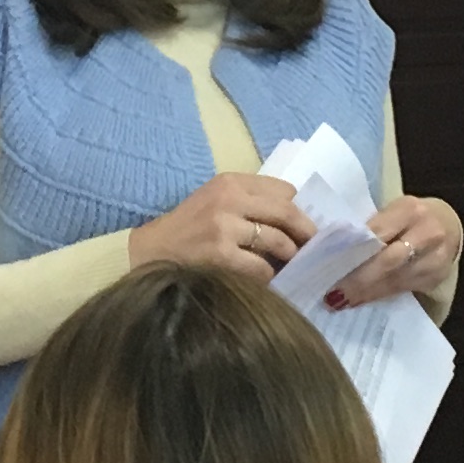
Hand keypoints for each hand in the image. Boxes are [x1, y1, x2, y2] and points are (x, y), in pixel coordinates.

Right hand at [128, 172, 315, 282]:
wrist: (150, 253)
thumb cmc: (187, 229)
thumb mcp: (215, 201)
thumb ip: (249, 202)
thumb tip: (295, 218)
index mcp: (230, 182)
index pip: (283, 189)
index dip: (299, 208)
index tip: (305, 224)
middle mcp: (229, 199)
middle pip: (286, 211)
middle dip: (306, 231)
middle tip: (313, 247)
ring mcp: (224, 227)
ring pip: (278, 241)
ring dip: (290, 256)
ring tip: (290, 265)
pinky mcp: (220, 255)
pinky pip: (261, 267)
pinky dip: (269, 276)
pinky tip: (267, 280)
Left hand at [329, 194, 461, 312]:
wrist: (448, 225)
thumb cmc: (409, 218)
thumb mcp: (393, 212)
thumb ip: (372, 227)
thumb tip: (335, 251)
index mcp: (409, 209)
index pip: (378, 232)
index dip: (354, 252)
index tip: (329, 267)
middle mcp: (427, 232)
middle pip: (390, 260)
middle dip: (360, 279)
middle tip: (334, 293)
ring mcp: (436, 257)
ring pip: (397, 279)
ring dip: (368, 292)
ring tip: (344, 301)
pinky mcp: (438, 277)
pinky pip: (405, 289)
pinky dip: (382, 295)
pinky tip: (364, 300)